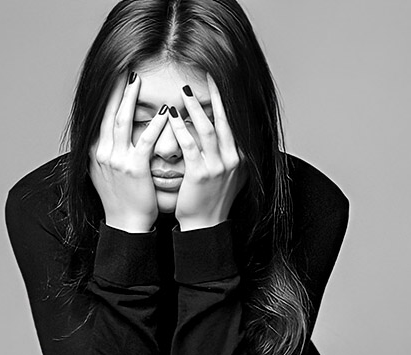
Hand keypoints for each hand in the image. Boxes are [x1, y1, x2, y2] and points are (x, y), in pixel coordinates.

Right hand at [89, 72, 169, 232]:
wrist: (126, 224)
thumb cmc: (121, 200)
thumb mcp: (106, 173)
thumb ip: (108, 152)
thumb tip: (108, 135)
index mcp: (96, 152)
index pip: (101, 116)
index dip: (107, 96)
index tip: (114, 78)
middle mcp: (102, 153)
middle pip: (109, 113)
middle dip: (115, 89)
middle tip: (124, 69)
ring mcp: (116, 160)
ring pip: (122, 121)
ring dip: (129, 99)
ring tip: (137, 80)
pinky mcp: (134, 169)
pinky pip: (145, 141)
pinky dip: (154, 125)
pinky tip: (163, 112)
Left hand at [168, 73, 246, 230]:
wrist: (206, 225)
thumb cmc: (212, 199)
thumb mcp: (230, 174)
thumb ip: (230, 153)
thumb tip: (229, 132)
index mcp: (240, 156)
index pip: (234, 121)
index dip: (226, 100)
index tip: (219, 80)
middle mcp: (233, 159)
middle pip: (224, 119)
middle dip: (216, 95)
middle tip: (207, 73)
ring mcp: (218, 167)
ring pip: (207, 129)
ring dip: (195, 107)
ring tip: (185, 89)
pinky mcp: (201, 175)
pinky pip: (190, 146)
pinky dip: (180, 129)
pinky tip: (171, 116)